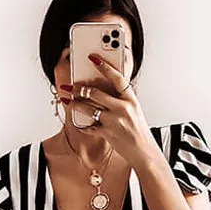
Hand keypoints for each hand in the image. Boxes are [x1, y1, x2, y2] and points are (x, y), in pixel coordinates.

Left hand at [60, 53, 156, 167]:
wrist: (143, 151)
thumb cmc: (138, 129)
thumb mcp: (134, 109)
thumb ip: (121, 98)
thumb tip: (103, 88)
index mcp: (131, 99)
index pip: (117, 78)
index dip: (104, 66)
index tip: (93, 58)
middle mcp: (123, 108)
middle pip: (96, 93)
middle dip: (79, 88)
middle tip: (70, 85)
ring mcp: (114, 121)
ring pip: (88, 108)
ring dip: (75, 104)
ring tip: (67, 99)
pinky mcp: (107, 133)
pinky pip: (90, 126)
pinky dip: (83, 124)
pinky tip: (77, 120)